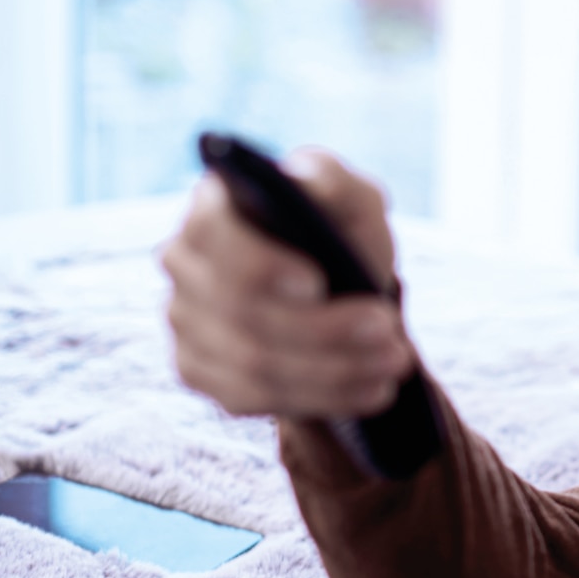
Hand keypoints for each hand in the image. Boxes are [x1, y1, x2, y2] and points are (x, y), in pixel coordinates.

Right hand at [161, 148, 413, 418]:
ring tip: (394, 360)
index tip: (316, 283)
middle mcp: (184, 262)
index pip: (214, 235)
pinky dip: (321, 396)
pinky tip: (371, 388)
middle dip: (324, 328)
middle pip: (241, 310)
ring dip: (335, 368)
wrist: (338, 289)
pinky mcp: (197, 369)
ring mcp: (185, 319)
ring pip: (253, 362)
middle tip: (387, 329)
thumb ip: (332, 180)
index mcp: (212, 208)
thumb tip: (312, 182)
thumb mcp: (350, 199)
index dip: (259, 265)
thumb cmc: (339, 234)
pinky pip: (252, 396)